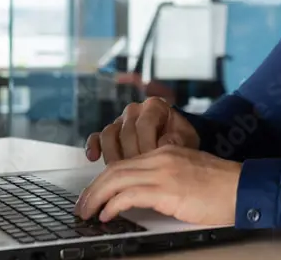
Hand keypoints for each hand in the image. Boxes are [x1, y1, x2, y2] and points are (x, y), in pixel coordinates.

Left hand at [75, 145, 241, 225]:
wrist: (243, 188)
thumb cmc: (222, 187)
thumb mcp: (189, 173)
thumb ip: (166, 177)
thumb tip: (142, 195)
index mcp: (166, 152)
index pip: (125, 162)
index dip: (104, 180)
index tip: (95, 195)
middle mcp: (161, 157)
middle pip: (115, 169)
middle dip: (93, 189)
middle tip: (83, 206)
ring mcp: (164, 171)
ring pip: (116, 179)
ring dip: (96, 198)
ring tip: (88, 213)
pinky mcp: (168, 189)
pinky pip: (128, 195)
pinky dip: (112, 206)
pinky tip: (108, 216)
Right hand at [85, 97, 199, 163]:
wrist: (176, 144)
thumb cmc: (181, 142)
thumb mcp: (187, 140)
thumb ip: (178, 141)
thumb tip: (164, 144)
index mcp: (155, 106)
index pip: (144, 124)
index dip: (147, 145)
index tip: (153, 162)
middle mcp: (135, 110)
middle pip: (126, 132)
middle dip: (132, 155)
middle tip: (138, 173)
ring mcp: (120, 121)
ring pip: (109, 135)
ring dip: (114, 156)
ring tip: (122, 172)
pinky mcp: (111, 134)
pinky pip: (96, 137)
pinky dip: (93, 146)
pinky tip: (94, 157)